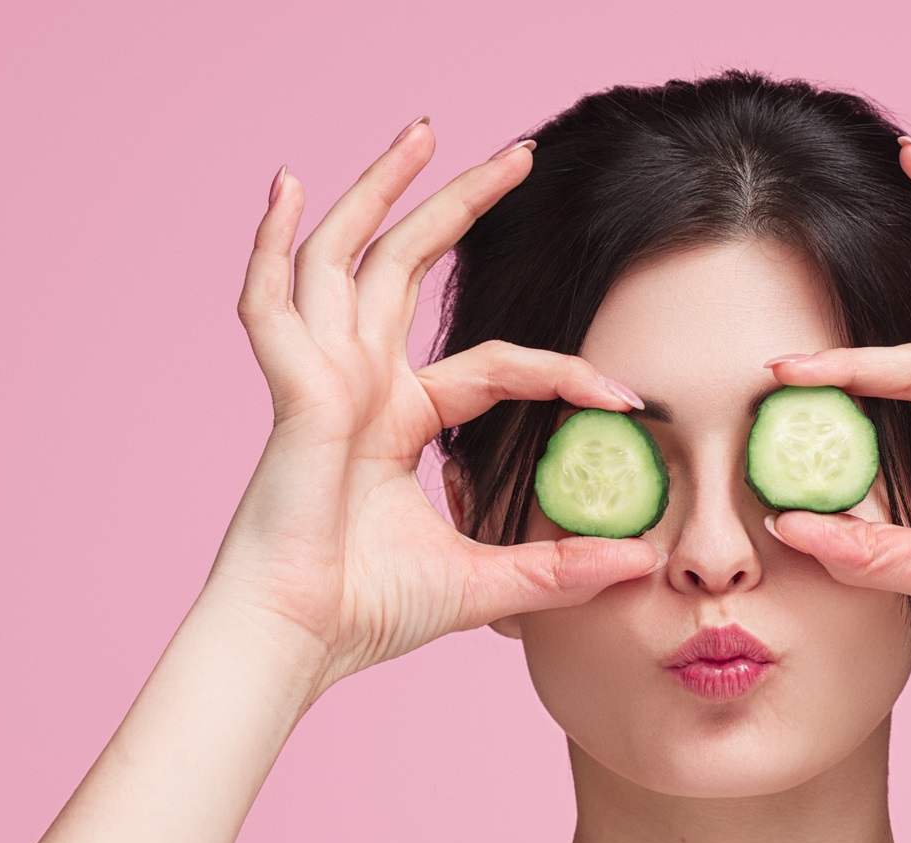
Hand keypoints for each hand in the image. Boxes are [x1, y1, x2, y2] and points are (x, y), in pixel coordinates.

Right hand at [212, 120, 661, 701]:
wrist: (299, 642)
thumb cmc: (366, 612)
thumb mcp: (484, 583)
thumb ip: (555, 568)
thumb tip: (640, 562)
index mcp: (396, 419)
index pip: (495, 365)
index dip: (564, 372)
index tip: (628, 393)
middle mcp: (358, 384)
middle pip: (408, 268)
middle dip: (459, 205)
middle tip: (517, 154)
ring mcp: (322, 379)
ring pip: (348, 256)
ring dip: (382, 190)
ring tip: (423, 131)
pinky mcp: (296, 392)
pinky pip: (273, 303)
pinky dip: (270, 245)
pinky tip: (282, 188)